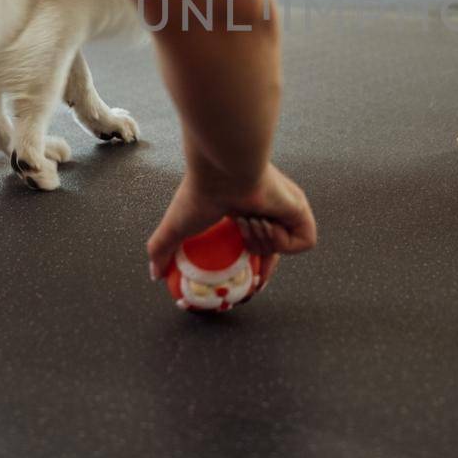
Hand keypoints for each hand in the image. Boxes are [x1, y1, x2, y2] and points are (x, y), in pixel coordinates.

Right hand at [146, 163, 316, 283]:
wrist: (225, 171)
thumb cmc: (201, 193)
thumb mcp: (176, 228)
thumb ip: (162, 251)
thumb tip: (154, 275)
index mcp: (244, 213)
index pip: (254, 247)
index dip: (253, 269)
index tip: (246, 286)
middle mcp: (268, 210)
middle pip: (273, 251)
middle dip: (262, 265)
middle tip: (252, 279)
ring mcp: (286, 209)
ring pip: (284, 247)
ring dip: (262, 242)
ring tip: (247, 220)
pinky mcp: (302, 209)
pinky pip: (303, 242)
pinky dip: (283, 242)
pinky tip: (266, 223)